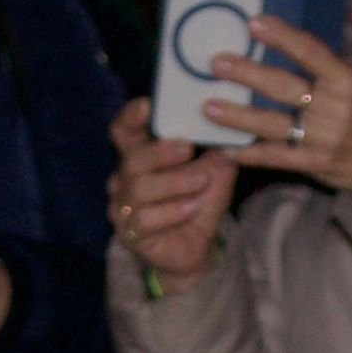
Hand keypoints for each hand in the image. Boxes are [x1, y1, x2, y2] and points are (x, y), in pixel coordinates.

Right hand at [108, 97, 238, 284]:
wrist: (199, 247)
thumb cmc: (199, 203)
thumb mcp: (215, 174)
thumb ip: (217, 152)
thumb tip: (228, 131)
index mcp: (140, 156)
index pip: (123, 131)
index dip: (130, 117)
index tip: (148, 105)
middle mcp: (125, 178)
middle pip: (132, 158)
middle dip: (161, 152)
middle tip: (188, 149)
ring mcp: (123, 207)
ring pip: (139, 188)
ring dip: (175, 183)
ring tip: (201, 183)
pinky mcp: (130, 233)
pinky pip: (144, 218)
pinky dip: (172, 212)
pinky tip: (191, 209)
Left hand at [203, 18, 351, 199]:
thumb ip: (325, 69)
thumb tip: (285, 44)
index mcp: (346, 79)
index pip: (310, 51)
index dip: (281, 36)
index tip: (254, 23)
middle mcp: (334, 107)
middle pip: (284, 87)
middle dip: (247, 75)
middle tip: (217, 64)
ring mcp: (323, 137)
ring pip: (273, 124)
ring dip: (238, 116)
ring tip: (210, 108)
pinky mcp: (315, 163)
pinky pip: (276, 157)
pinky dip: (251, 154)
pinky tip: (227, 149)